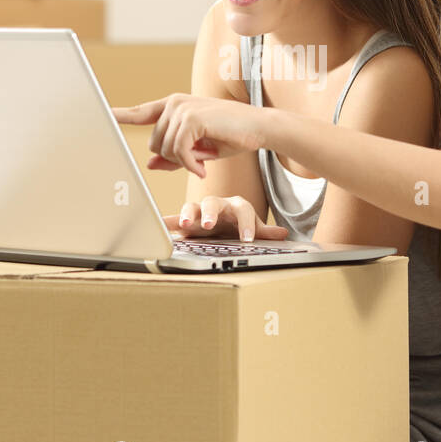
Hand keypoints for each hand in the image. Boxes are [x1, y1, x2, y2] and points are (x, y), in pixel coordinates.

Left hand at [112, 93, 266, 177]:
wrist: (260, 128)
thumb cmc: (232, 136)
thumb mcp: (199, 150)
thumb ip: (174, 156)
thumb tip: (150, 163)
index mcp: (174, 106)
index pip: (140, 112)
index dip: (119, 115)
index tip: (101, 114)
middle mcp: (174, 103)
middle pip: (154, 144)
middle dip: (174, 158)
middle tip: (197, 160)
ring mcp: (181, 109)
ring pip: (165, 149)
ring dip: (184, 162)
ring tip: (204, 160)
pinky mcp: (191, 118)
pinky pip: (178, 152)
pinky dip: (190, 165)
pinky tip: (204, 167)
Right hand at [166, 195, 290, 242]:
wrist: (221, 222)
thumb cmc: (236, 223)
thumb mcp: (253, 227)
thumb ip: (264, 231)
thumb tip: (283, 233)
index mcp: (236, 206)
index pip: (243, 210)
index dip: (245, 223)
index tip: (246, 238)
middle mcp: (218, 204)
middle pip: (214, 203)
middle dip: (210, 213)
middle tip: (208, 224)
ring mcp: (200, 210)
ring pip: (193, 206)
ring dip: (187, 214)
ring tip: (183, 223)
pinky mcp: (186, 219)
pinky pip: (173, 218)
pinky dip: (166, 222)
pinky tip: (156, 225)